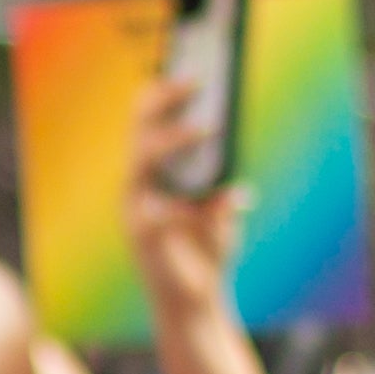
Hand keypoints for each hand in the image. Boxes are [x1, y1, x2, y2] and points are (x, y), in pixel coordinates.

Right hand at [123, 77, 246, 327]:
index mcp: (154, 175)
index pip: (148, 123)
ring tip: (206, 129)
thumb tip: (237, 184)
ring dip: (172, 140)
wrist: (195, 302)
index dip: (164, 94)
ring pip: (141, 158)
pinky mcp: (141, 233)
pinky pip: (152, 206)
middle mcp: (139, 185)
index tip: (191, 71)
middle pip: (140, 130)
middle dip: (164, 101)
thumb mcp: (221, 213)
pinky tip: (207, 196)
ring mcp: (136, 206)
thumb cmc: (206, 253)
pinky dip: (178, 198)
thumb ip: (223, 193)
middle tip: (195, 81)